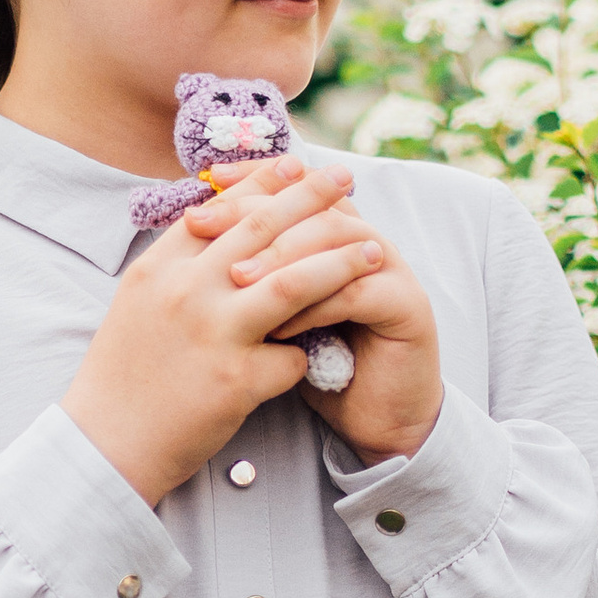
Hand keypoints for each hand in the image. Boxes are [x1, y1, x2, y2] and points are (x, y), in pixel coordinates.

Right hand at [62, 157, 396, 504]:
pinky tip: (326, 353)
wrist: (106, 444)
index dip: (264, 184)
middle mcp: (184, 292)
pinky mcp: (235, 380)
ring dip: (340, 262)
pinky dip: (311, 352)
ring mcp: (211, 333)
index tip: (297, 166)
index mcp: (158, 268)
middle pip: (261, 229)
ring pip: (292, 282)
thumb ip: (177, 266)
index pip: (220, 209)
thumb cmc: (125, 375)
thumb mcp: (138, 304)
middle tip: (346, 178)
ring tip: (375, 250)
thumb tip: (214, 225)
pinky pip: (293, 356)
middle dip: (312, 198)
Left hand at [187, 164, 442, 466]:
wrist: (378, 420)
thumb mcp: (273, 314)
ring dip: (283, 255)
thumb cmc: (318, 366)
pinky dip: (316, 306)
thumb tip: (189, 231)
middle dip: (253, 209)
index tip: (205, 181)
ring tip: (236, 278)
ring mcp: (393, 270)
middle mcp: (366, 240)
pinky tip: (278, 326)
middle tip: (202, 224)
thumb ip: (251, 274)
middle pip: (310, 203)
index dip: (250, 178)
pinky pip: (358, 293)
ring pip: (337, 238)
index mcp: (334, 232)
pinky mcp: (408, 307)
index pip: (293, 185)